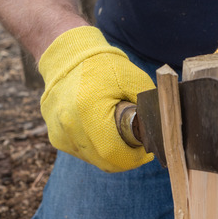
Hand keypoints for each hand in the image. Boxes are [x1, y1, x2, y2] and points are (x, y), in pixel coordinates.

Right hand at [38, 26, 154, 171]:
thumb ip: (148, 105)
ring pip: (94, 159)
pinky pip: (82, 153)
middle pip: (105, 162)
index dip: (134, 157)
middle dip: (125, 157)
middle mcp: (70, 126)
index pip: (114, 154)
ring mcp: (60, 133)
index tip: (146, 150)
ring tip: (117, 131)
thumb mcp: (133, 78)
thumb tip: (161, 129)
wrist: (68, 56)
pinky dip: (96, 147)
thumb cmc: (103, 65)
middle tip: (136, 144)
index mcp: (88, 110)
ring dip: (110, 152)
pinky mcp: (56, 137)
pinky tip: (101, 129)